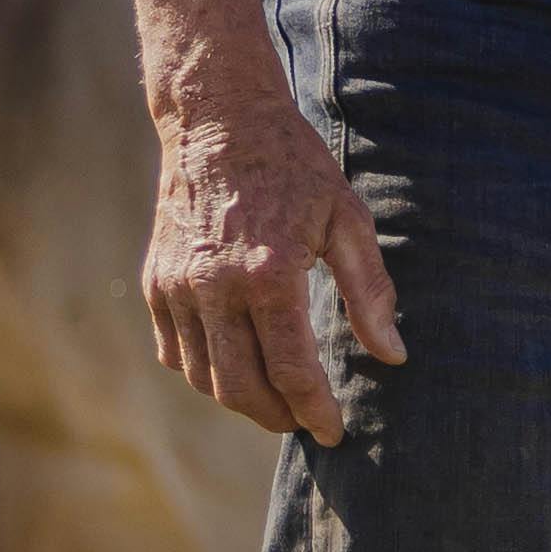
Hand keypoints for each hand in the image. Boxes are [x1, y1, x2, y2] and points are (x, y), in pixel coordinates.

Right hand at [143, 55, 402, 442]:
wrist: (218, 120)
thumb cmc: (293, 166)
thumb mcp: (346, 220)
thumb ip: (370, 293)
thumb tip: (394, 356)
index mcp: (269, 274)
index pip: (293, 372)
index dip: (316, 412)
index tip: (335, 431)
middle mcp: (215, 288)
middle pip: (242, 389)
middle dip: (278, 417)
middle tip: (305, 420)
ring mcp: (177, 288)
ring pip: (204, 378)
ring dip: (241, 399)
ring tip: (275, 398)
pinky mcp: (156, 282)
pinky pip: (174, 353)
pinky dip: (204, 371)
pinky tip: (235, 364)